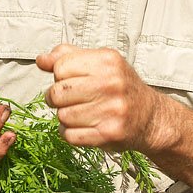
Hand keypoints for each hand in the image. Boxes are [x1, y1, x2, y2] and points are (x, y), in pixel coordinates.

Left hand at [36, 44, 164, 152]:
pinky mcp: (110, 133)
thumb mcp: (100, 63)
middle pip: (57, 92)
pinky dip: (70, 133)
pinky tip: (82, 127)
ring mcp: (112, 110)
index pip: (60, 67)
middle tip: (69, 100)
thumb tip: (41, 60)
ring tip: (81, 113)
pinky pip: (70, 136)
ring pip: (62, 116)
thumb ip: (68, 57)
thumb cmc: (121, 88)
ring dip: (65, 117)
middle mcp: (111, 83)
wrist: (151, 117)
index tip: (70, 81)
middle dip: (57, 98)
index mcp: (108, 61)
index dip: (59, 76)